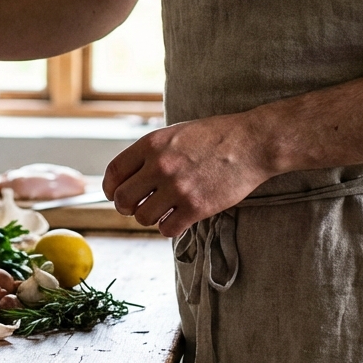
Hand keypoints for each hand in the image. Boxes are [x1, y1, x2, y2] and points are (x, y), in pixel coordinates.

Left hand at [101, 113, 277, 237]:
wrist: (252, 143)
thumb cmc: (215, 136)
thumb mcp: (175, 133)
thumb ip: (150, 153)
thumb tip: (128, 177)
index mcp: (151, 144)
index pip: (113, 173)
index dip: (109, 189)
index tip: (114, 195)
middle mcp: (160, 166)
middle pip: (122, 200)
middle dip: (126, 207)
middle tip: (138, 206)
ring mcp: (178, 188)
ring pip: (143, 217)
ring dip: (150, 217)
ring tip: (163, 210)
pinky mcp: (197, 207)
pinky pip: (167, 229)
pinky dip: (169, 227)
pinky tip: (178, 218)